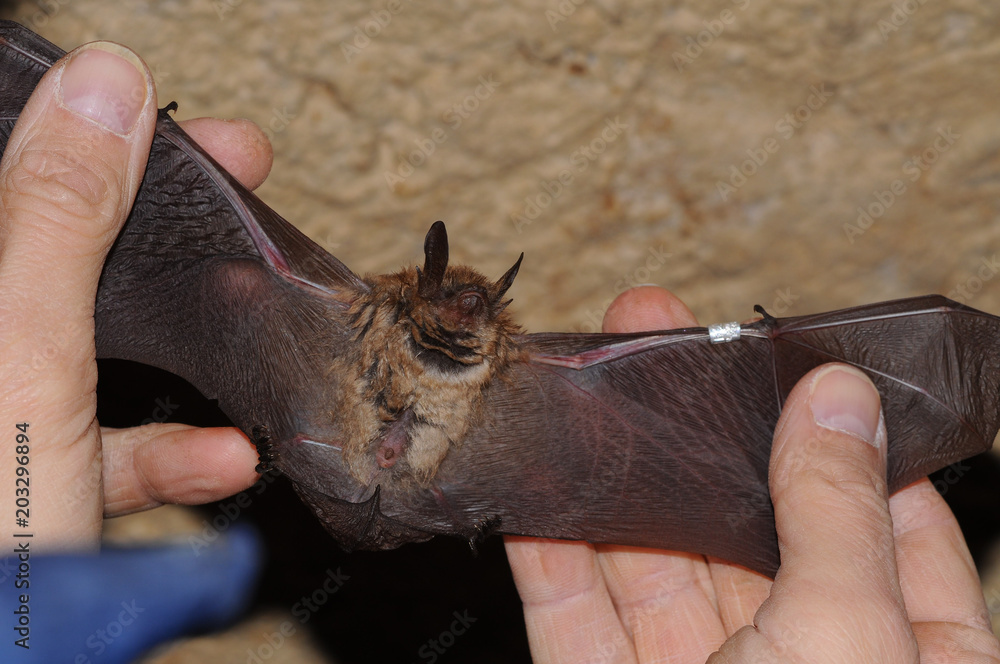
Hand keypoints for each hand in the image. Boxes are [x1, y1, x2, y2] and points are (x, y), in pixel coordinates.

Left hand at [0, 41, 271, 550]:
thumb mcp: (24, 359)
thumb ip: (59, 216)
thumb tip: (104, 85)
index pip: (12, 179)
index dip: (97, 135)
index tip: (197, 132)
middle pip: (57, 254)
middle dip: (161, 229)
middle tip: (241, 193)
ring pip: (85, 348)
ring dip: (178, 350)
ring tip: (253, 341)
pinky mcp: (22, 486)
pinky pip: (98, 447)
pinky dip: (168, 453)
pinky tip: (221, 464)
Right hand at [506, 286, 999, 661]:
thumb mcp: (850, 635)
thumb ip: (837, 514)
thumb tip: (836, 395)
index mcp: (898, 653)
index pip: (885, 520)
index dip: (840, 433)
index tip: (794, 358)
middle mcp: (795, 659)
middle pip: (743, 520)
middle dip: (697, 425)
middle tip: (661, 332)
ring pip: (647, 555)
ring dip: (614, 467)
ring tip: (588, 376)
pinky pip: (570, 611)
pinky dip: (546, 547)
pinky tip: (538, 481)